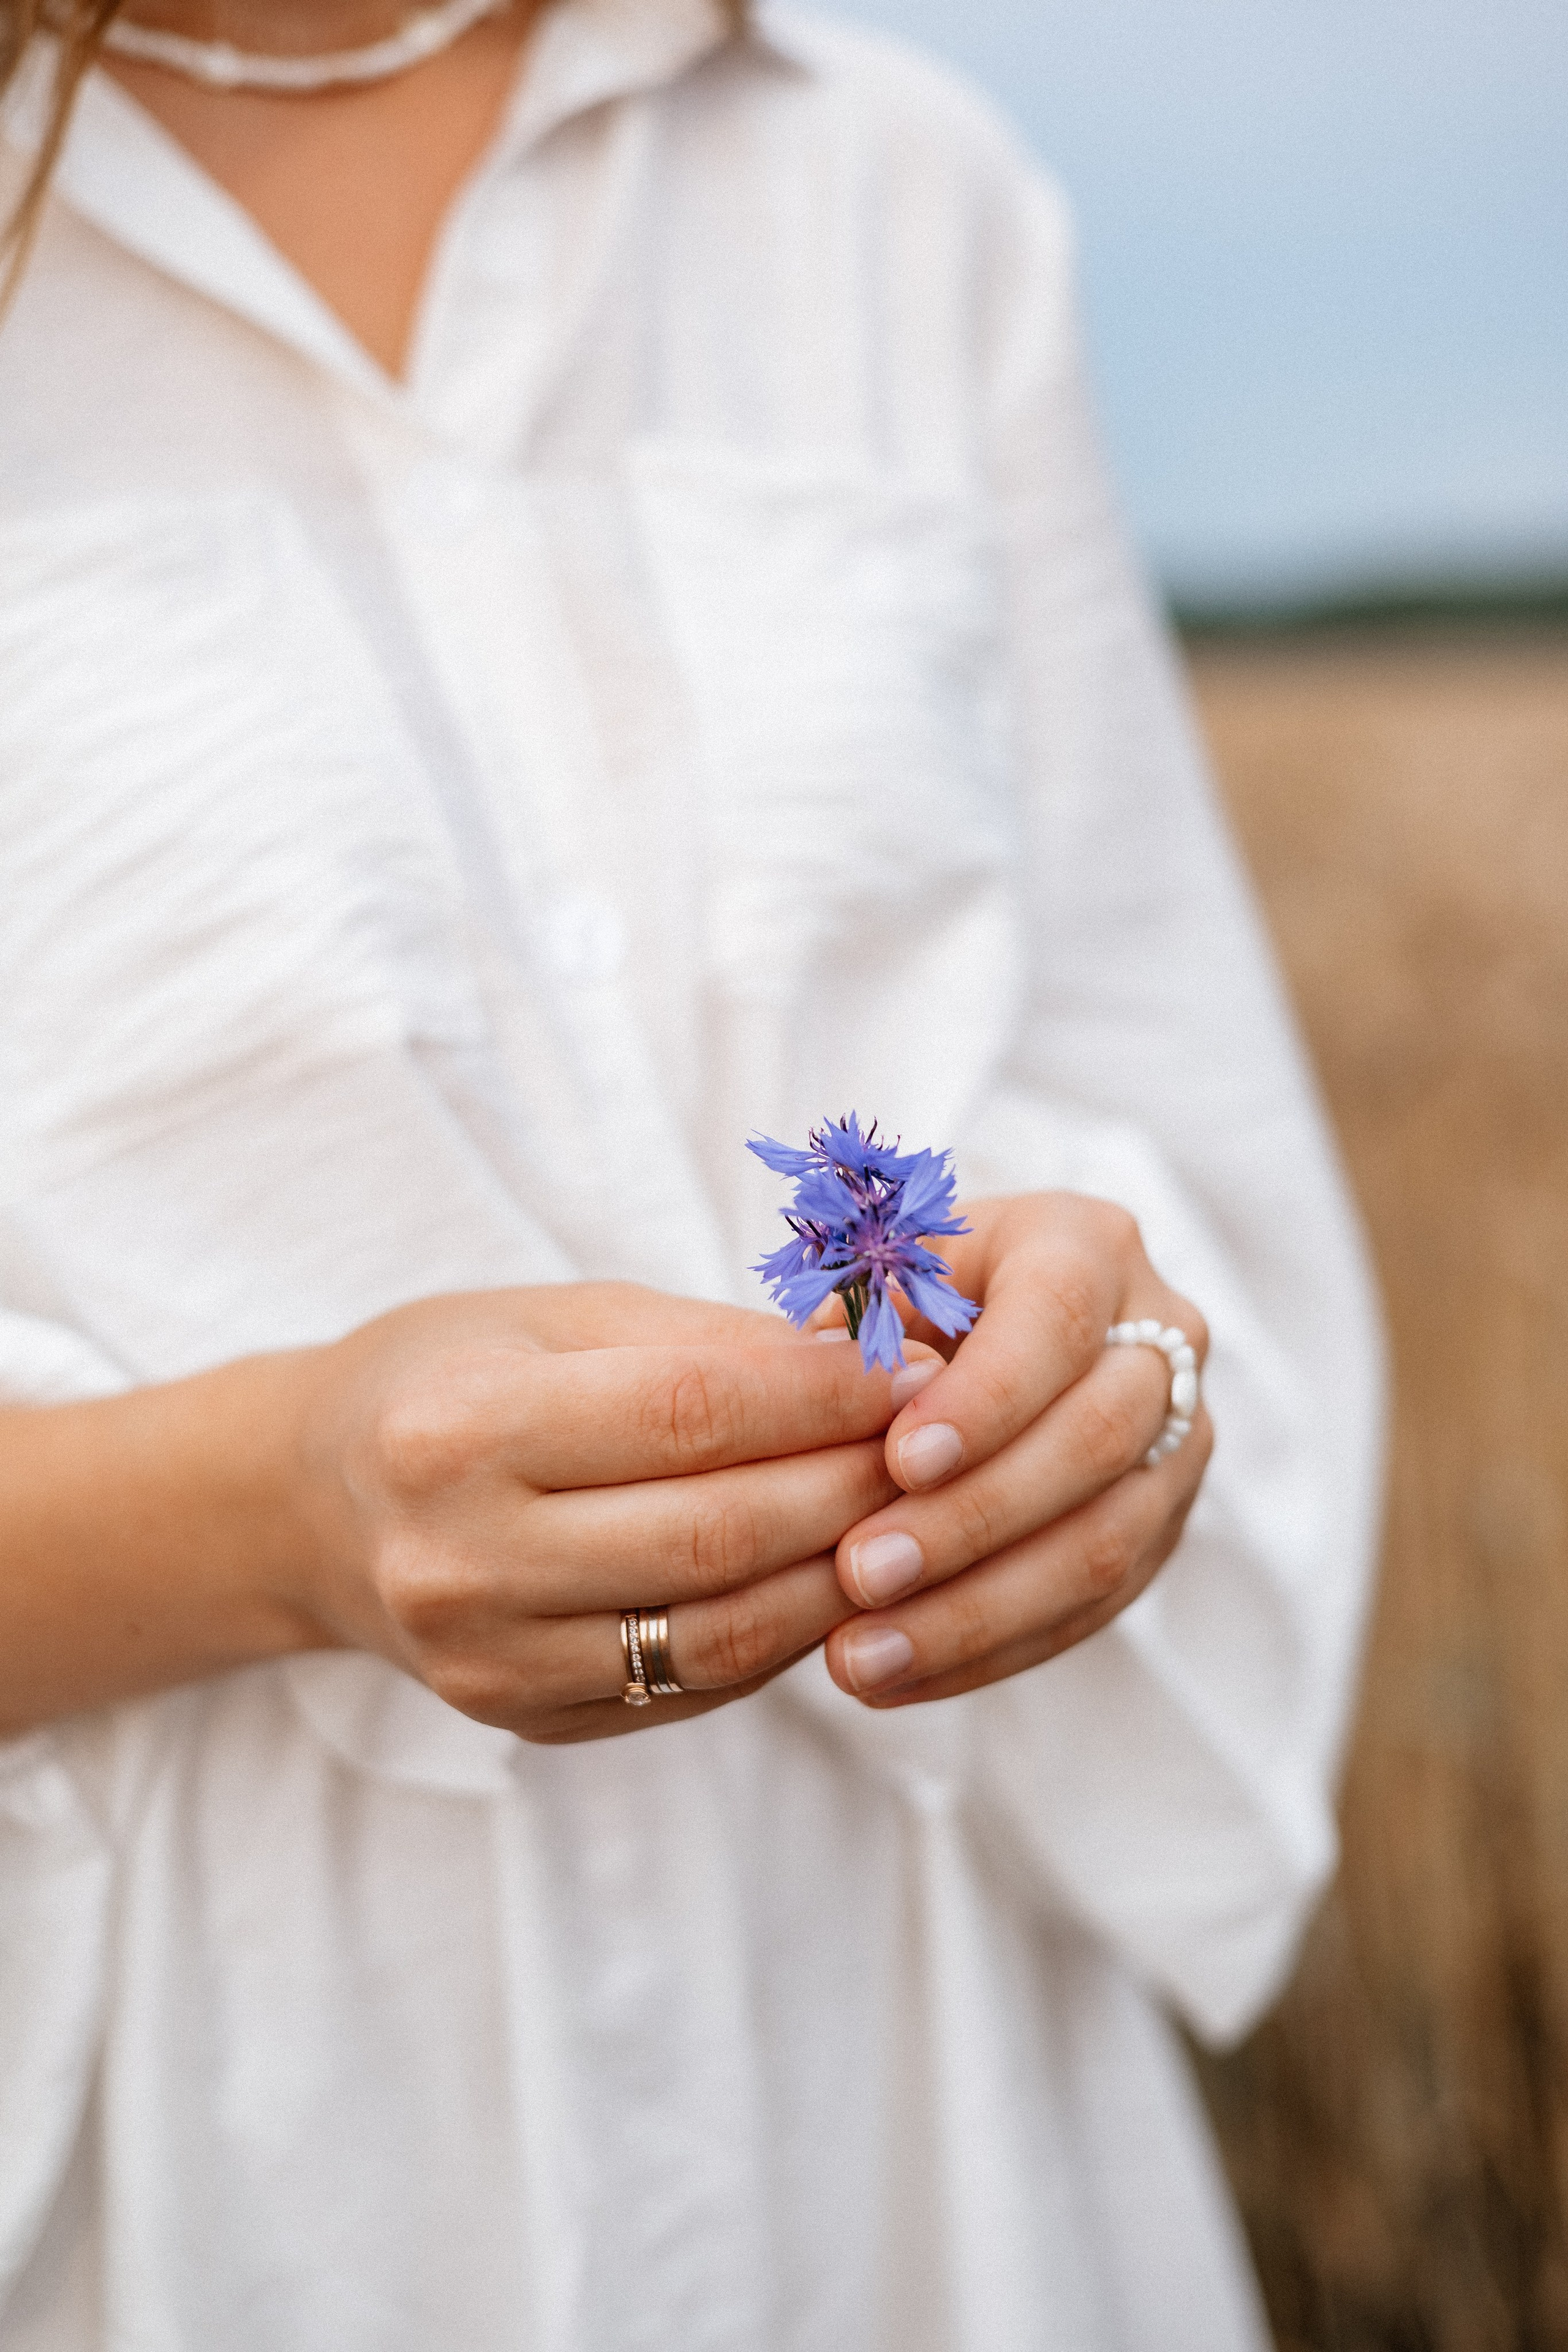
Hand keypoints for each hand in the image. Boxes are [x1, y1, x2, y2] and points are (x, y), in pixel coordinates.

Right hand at [296, 1284, 935, 1743]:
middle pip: (716, 1534)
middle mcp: (458, 1560)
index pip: (685, 1414)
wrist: (316, 1504)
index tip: (912, 1365)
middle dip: (853, 1484)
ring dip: (842, 1574)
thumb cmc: (453, 1376)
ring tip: (912, 1515)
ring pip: (722, 1632)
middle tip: (941, 1443)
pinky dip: (785, 1632)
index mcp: (454, 1431)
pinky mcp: (525, 1721)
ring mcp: (487, 1661)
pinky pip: (696, 1686)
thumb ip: (705, 1347)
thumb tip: (874, 1366)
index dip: (820, 1394)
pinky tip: (835, 1576)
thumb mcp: (556, 1320)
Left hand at [817, 1196, 1210, 1705]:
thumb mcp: (871, 1276)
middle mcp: (1159, 1338)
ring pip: (1103, 1544)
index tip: (898, 1461)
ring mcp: (1175, 1444)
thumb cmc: (904, 1298)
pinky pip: (1090, 1610)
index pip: (1059, 1320)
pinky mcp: (1160, 1531)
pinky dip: (989, 1650)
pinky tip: (897, 1678)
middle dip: (972, 1518)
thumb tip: (830, 1381)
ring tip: (861, 1658)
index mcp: (1087, 1247)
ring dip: (976, 1612)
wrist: (971, 1341)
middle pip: (1093, 1440)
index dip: (987, 1399)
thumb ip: (855, 1318)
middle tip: (860, 1574)